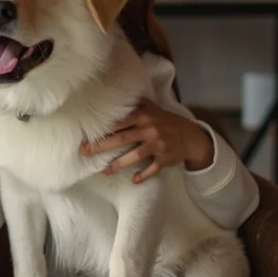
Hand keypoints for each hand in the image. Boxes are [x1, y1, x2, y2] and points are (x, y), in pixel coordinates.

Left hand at [80, 98, 213, 183]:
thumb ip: (135, 104)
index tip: (86, 135)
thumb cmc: (166, 121)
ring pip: (135, 155)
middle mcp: (150, 129)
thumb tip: (113, 96)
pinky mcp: (165, 158)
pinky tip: (134, 180)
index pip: (119, 122)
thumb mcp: (152, 109)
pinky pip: (153, 168)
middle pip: (122, 138)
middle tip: (85, 152)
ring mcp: (158, 144)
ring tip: (104, 171)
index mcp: (143, 115)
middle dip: (102, 146)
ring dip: (118, 164)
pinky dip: (144, 174)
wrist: (192, 136)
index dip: (102, 129)